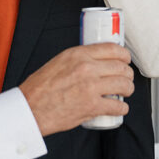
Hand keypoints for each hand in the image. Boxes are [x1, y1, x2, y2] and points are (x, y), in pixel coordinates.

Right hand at [19, 42, 134, 135]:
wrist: (29, 109)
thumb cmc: (39, 88)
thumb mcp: (58, 62)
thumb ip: (78, 59)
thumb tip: (96, 60)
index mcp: (78, 54)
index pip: (113, 49)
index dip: (124, 55)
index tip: (125, 60)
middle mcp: (87, 68)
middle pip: (121, 67)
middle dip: (127, 74)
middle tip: (125, 79)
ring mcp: (91, 87)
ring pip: (124, 85)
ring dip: (128, 90)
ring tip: (124, 93)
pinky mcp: (92, 106)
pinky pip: (117, 106)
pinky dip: (122, 108)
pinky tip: (119, 108)